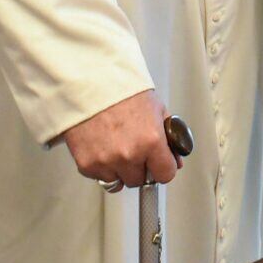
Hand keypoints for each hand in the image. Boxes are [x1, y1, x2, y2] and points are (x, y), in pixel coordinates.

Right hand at [62, 88, 177, 188]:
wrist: (90, 81)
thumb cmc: (122, 90)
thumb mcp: (156, 108)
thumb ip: (169, 137)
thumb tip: (176, 159)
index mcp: (151, 141)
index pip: (165, 175)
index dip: (163, 168)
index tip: (158, 163)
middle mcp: (129, 154)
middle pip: (140, 180)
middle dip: (140, 167)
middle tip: (133, 148)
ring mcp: (107, 161)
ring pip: (119, 181)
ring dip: (119, 169)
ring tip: (115, 145)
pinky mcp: (86, 164)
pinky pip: (99, 176)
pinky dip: (101, 166)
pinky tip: (102, 146)